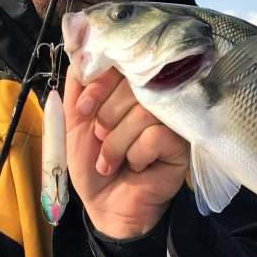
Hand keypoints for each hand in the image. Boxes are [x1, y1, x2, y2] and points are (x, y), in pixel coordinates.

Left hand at [63, 66, 188, 238]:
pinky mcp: (182, 142)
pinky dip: (137, 155)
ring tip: (113, 161)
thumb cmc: (91, 163)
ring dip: (117, 142)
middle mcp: (153, 97)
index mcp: (127, 87)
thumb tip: (82, 51)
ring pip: (143, 112)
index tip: (84, 110)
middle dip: (106, 117)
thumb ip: (77, 87)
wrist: (105, 205)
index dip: (99, 83)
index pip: (121, 63)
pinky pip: (156, 135)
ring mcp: (170, 117)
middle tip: (99, 139)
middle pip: (133, 85)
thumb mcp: (74, 122)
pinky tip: (137, 167)